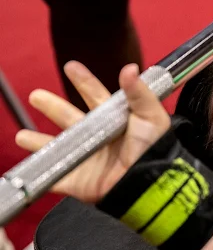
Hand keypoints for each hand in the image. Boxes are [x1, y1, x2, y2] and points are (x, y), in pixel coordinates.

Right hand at [15, 62, 171, 202]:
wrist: (149, 183)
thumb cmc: (154, 148)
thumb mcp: (151, 115)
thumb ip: (138, 92)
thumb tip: (130, 67)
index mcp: (115, 119)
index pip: (95, 95)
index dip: (84, 81)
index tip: (71, 66)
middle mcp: (99, 136)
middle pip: (69, 117)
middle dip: (52, 106)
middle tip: (36, 95)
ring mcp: (87, 157)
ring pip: (58, 145)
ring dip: (38, 140)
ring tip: (21, 135)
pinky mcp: (78, 179)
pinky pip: (54, 175)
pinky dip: (40, 169)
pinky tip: (27, 162)